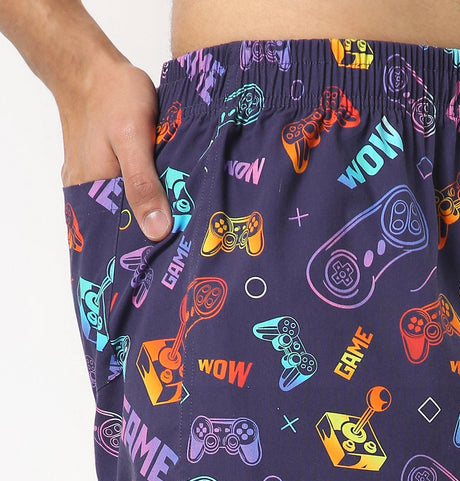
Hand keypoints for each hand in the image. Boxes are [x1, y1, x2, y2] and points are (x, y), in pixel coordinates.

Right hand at [58, 59, 170, 240]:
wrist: (90, 66)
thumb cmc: (114, 96)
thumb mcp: (133, 138)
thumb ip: (143, 184)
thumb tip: (157, 232)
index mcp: (94, 191)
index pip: (124, 238)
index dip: (151, 250)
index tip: (181, 257)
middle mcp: (90, 192)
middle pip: (126, 228)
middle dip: (156, 237)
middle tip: (192, 244)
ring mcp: (95, 181)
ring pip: (128, 211)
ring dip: (155, 217)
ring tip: (187, 227)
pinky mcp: (103, 170)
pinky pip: (127, 194)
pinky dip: (148, 199)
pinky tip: (171, 201)